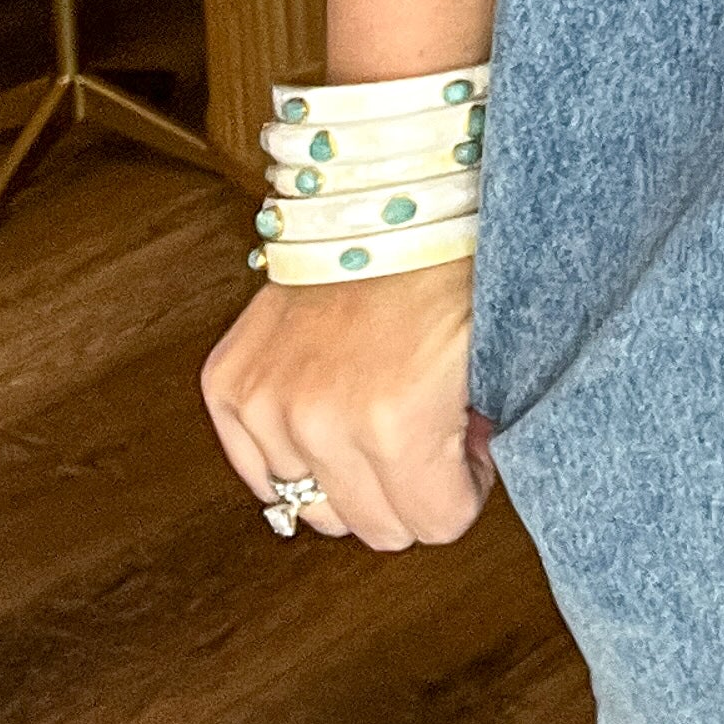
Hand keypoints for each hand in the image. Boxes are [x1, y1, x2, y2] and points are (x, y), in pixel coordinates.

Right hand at [201, 257, 492, 547]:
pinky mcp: (228, 384)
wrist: (385, 196)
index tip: (467, 453)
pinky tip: (329, 418)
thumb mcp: (494, 359)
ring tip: (379, 416)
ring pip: (313, 510)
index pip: (435, 526)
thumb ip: (476, 442)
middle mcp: (320, 421)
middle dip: (411, 490)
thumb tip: (453, 489)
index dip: (461, 491)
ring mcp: (265, 403)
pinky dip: (296, 457)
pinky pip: (258, 474)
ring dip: (352, 476)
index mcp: (396, 420)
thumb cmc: (449, 265)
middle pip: (374, 527)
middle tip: (427, 431)